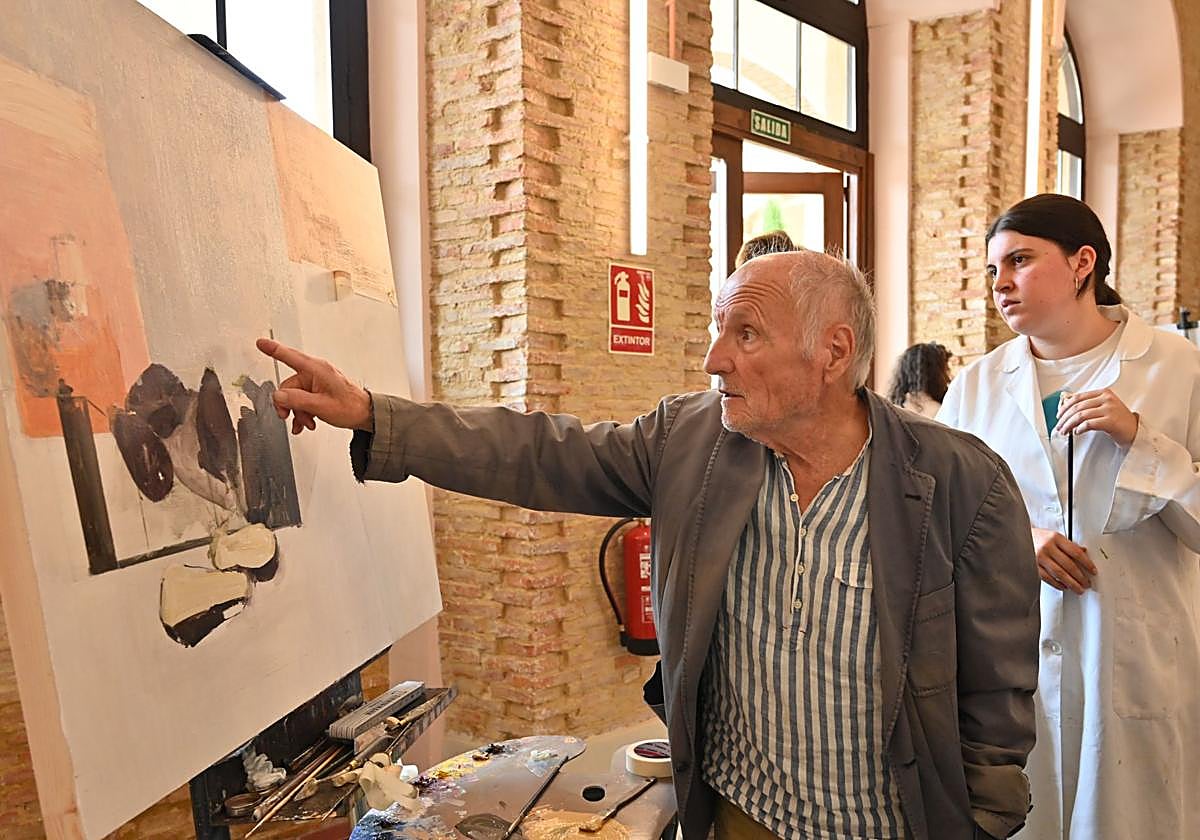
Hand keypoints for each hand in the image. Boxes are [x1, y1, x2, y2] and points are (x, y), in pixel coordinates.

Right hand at [255, 338, 373, 434]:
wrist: (365, 414)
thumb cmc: (350, 407)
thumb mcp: (321, 406)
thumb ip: (298, 400)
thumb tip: (278, 396)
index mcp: (317, 370)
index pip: (290, 357)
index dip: (273, 349)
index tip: (260, 343)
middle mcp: (315, 373)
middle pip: (288, 386)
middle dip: (289, 404)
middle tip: (290, 417)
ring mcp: (315, 383)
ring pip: (293, 396)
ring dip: (297, 412)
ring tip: (307, 423)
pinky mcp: (317, 392)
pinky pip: (301, 400)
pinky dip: (301, 413)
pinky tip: (306, 423)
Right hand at [1032, 527, 1096, 593]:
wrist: (1017, 536)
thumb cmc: (1036, 537)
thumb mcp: (1054, 535)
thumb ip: (1068, 544)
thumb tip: (1084, 552)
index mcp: (1055, 538)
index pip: (1076, 552)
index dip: (1087, 563)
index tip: (1092, 570)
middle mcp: (1047, 547)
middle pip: (1069, 565)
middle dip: (1080, 577)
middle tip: (1087, 583)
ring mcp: (1039, 558)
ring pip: (1059, 574)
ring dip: (1071, 583)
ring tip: (1079, 589)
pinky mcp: (1032, 566)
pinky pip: (1048, 578)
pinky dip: (1057, 584)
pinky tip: (1064, 586)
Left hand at [1055, 388, 1137, 447]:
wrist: (1135, 431)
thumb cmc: (1118, 421)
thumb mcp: (1104, 407)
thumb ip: (1088, 405)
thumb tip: (1066, 408)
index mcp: (1103, 393)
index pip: (1078, 397)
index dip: (1065, 407)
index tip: (1059, 415)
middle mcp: (1106, 399)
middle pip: (1077, 407)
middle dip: (1064, 418)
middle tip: (1059, 426)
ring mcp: (1110, 409)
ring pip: (1080, 415)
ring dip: (1069, 425)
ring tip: (1065, 431)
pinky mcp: (1111, 421)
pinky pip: (1088, 424)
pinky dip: (1079, 429)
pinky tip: (1076, 432)